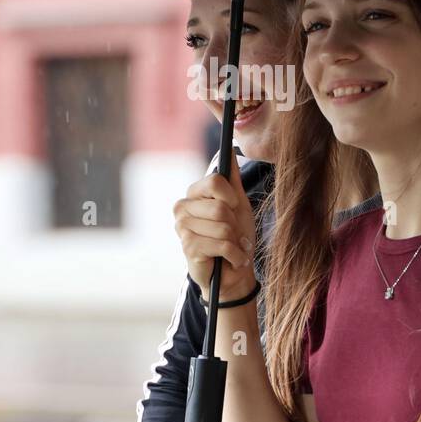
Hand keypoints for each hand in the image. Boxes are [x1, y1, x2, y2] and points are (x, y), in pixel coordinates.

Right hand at [173, 152, 256, 302]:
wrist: (234, 272)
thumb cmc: (236, 237)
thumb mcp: (238, 204)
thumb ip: (232, 178)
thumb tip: (229, 150)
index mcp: (193, 194)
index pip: (216, 180)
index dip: (232, 197)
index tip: (234, 209)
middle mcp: (183, 208)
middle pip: (221, 206)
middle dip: (235, 224)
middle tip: (234, 234)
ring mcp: (182, 228)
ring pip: (223, 226)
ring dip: (237, 242)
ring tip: (234, 247)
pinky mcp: (188, 247)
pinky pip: (222, 244)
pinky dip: (235, 255)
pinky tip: (231, 259)